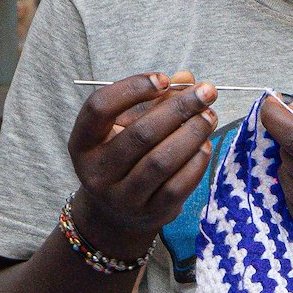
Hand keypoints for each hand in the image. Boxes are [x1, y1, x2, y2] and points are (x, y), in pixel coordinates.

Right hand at [67, 72, 216, 260]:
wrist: (118, 213)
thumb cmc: (125, 157)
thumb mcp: (127, 126)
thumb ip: (154, 100)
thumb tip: (187, 79)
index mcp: (83, 142)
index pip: (100, 108)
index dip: (132, 89)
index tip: (164, 79)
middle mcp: (96, 171)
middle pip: (140, 134)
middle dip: (179, 109)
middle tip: (207, 92)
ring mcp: (122, 196)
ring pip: (161, 161)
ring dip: (192, 134)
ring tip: (210, 116)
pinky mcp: (149, 212)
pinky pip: (177, 186)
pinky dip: (196, 162)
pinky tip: (206, 145)